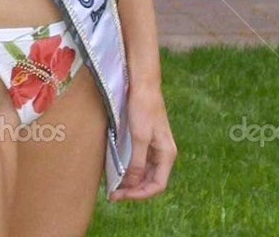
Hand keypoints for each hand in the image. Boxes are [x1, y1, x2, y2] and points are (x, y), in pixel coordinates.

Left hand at [109, 83, 176, 200]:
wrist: (142, 83)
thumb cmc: (143, 107)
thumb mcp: (140, 137)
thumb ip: (137, 162)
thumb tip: (132, 184)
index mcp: (167, 154)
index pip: (157, 185)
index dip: (140, 194)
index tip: (122, 195)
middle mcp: (162, 153)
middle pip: (150, 180)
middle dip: (132, 189)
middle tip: (112, 194)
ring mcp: (154, 146)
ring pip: (143, 171)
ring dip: (129, 180)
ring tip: (112, 185)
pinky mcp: (145, 139)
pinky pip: (138, 160)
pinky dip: (128, 167)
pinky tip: (116, 170)